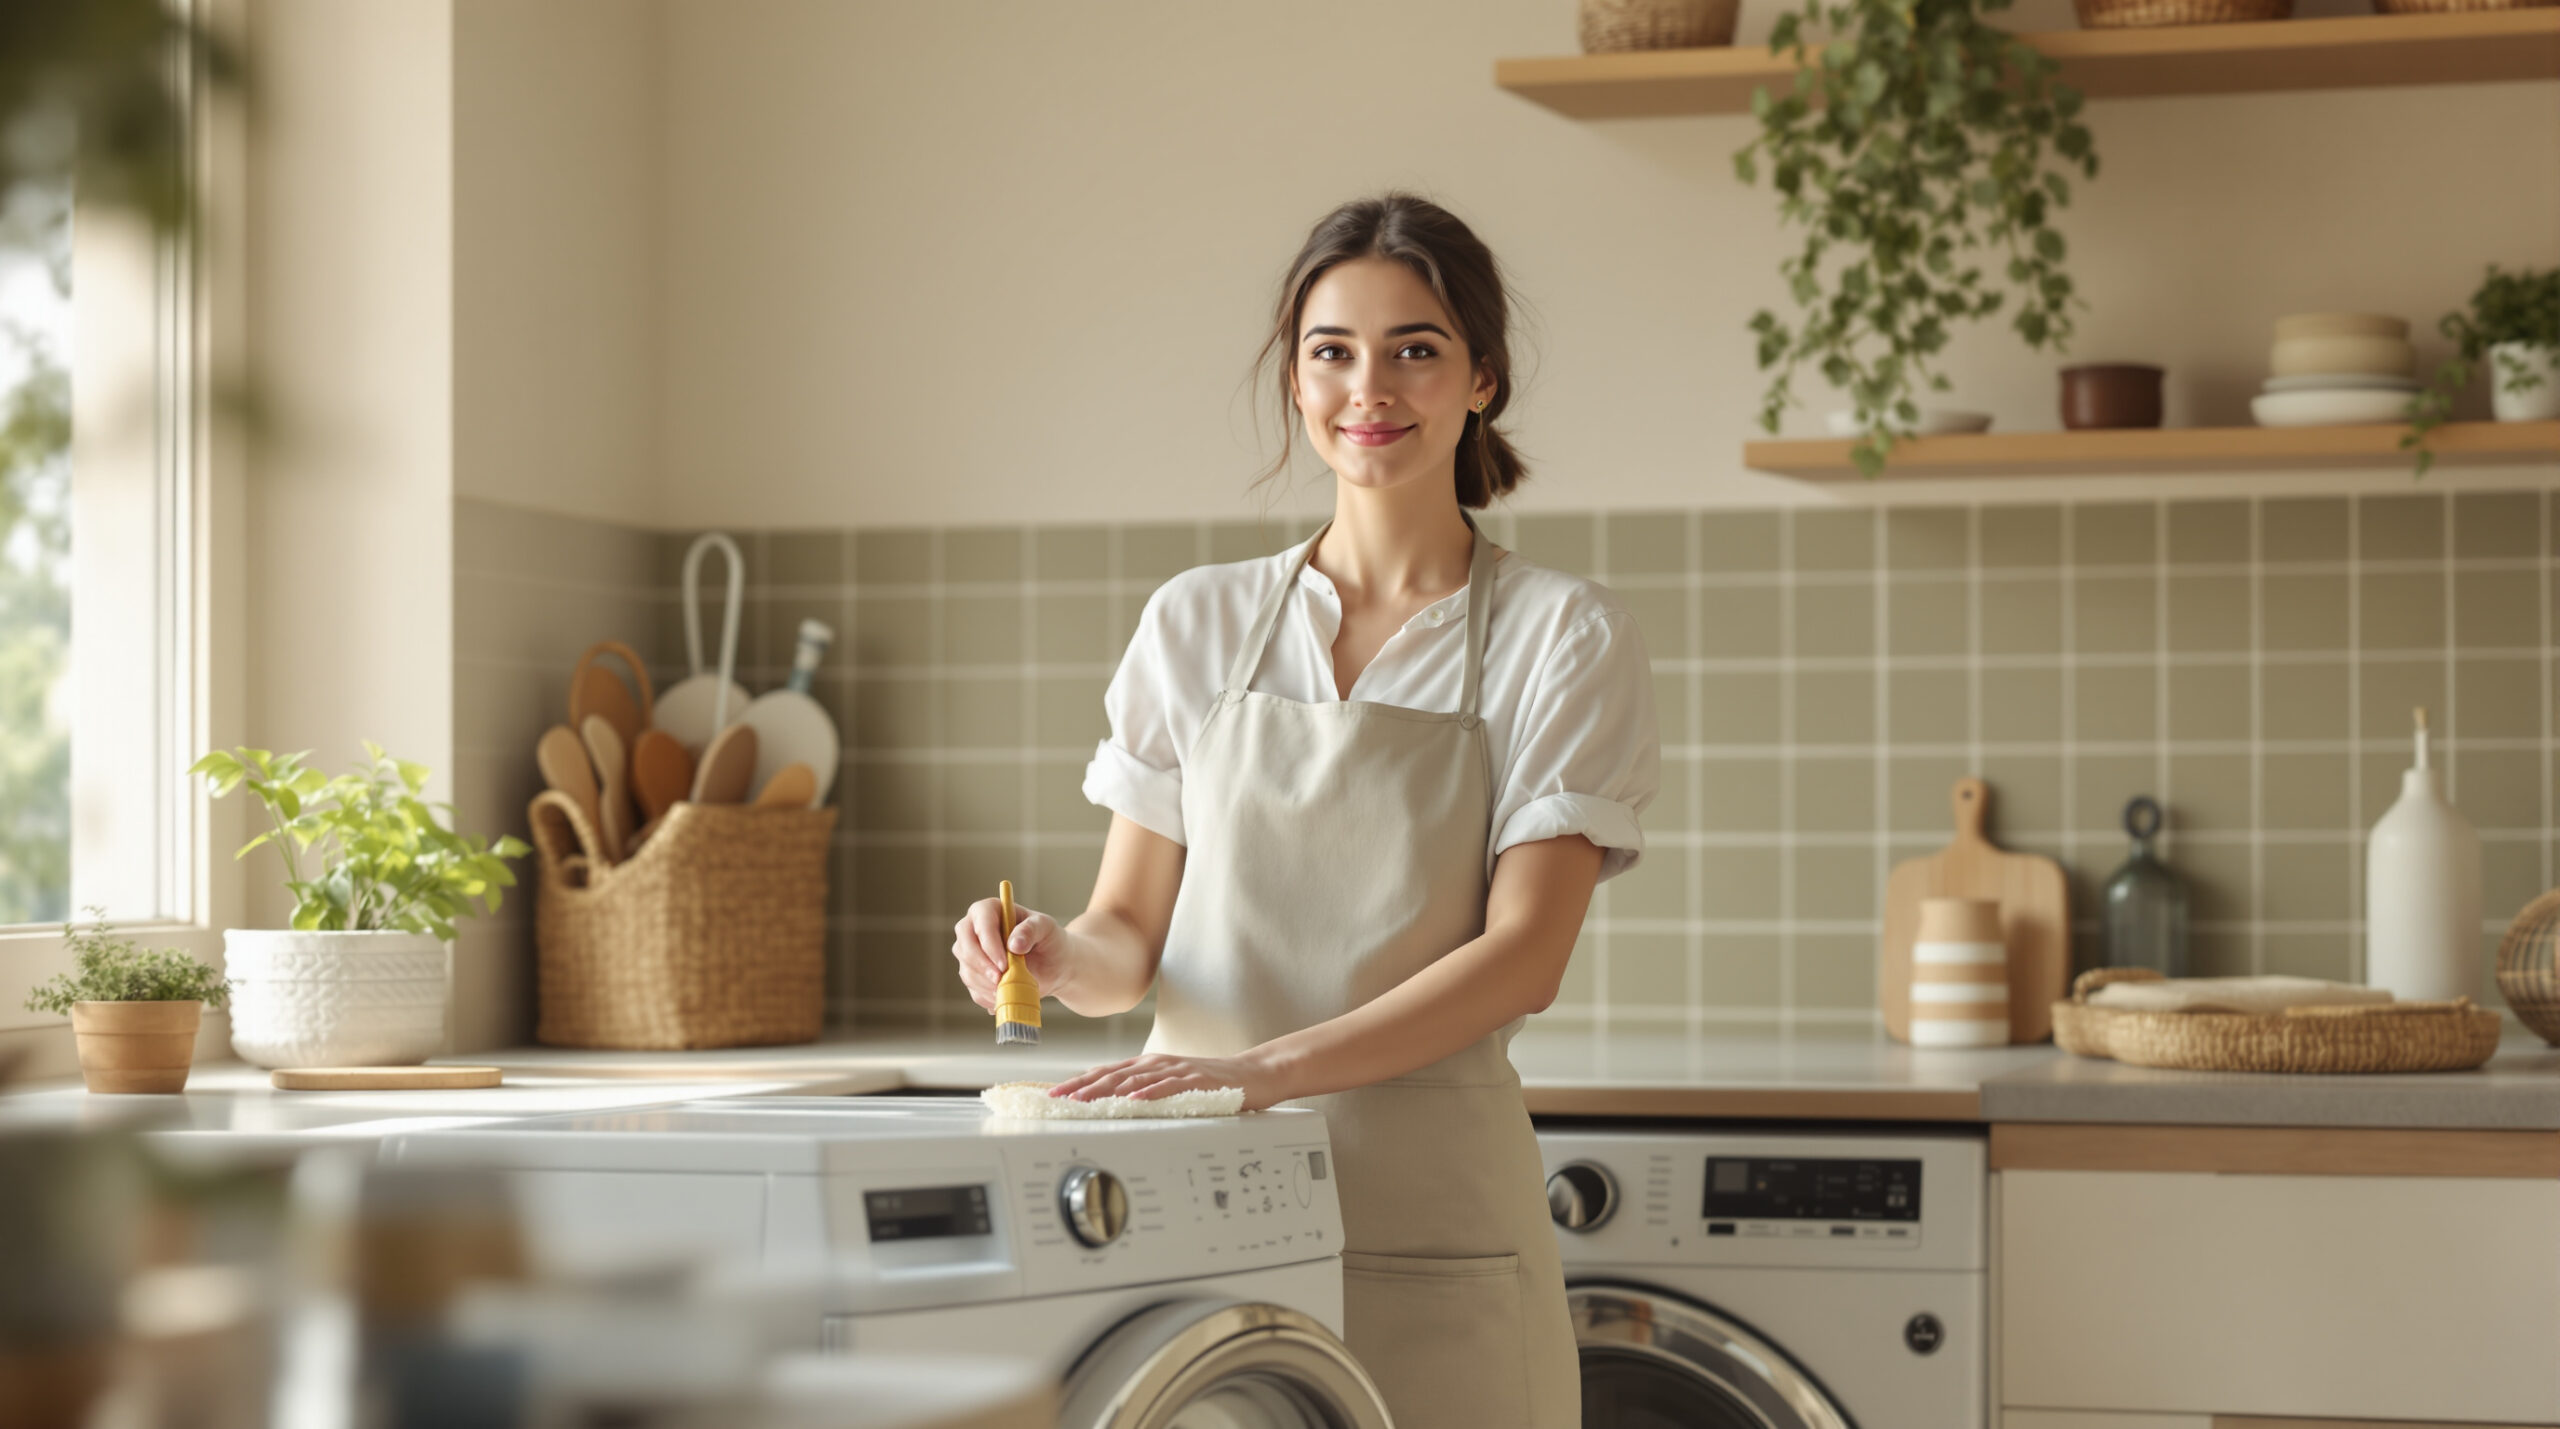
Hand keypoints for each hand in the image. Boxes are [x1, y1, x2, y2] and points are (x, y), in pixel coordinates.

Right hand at [951, 898, 1066, 1012]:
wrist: (1054, 965)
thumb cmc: (1049, 939)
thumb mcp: (1047, 928)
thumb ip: (1031, 930)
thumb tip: (1014, 943)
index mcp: (990, 910)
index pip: (980, 922)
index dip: (989, 944)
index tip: (1004, 963)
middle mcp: (974, 930)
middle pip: (964, 947)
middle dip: (982, 966)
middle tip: (1001, 980)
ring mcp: (971, 954)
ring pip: (967, 970)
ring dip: (986, 984)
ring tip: (1010, 988)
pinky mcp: (975, 976)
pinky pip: (974, 989)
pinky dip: (989, 996)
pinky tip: (1006, 995)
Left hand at [1047, 1050, 1289, 1111]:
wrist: (1254, 1074)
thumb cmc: (1213, 1083)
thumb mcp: (1172, 1086)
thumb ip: (1146, 1092)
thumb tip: (1115, 1107)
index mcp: (1150, 1065)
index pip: (1107, 1072)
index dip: (1079, 1082)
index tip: (1054, 1094)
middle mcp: (1159, 1064)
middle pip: (1113, 1074)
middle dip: (1082, 1087)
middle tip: (1057, 1098)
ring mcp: (1177, 1070)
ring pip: (1134, 1079)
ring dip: (1105, 1090)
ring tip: (1083, 1101)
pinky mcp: (1197, 1081)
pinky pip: (1168, 1087)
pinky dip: (1148, 1093)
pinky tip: (1132, 1099)